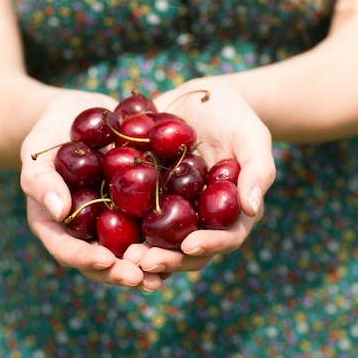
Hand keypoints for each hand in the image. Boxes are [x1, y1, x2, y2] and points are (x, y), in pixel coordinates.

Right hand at [20, 88, 165, 290]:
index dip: (85, 259)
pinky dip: (166, 234)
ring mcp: (112, 218)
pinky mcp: (136, 204)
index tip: (105, 261)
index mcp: (56, 224)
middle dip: (122, 272)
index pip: (67, 249)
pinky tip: (186, 239)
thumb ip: (41, 180)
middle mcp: (87, 228)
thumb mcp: (38, 151)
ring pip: (130, 249)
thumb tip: (59, 211)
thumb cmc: (50, 131)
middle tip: (143, 279)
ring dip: (148, 263)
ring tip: (168, 271)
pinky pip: (150, 222)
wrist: (79, 114)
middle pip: (103, 260)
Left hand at [127, 76, 274, 274]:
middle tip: (143, 260)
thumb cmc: (235, 116)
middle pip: (185, 248)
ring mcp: (171, 208)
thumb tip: (251, 206)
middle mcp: (199, 217)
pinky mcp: (146, 194)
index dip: (209, 245)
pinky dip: (119, 223)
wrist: (200, 97)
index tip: (190, 245)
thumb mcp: (252, 137)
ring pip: (157, 238)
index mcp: (229, 212)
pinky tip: (100, 226)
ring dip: (141, 250)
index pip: (224, 238)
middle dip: (167, 258)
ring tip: (123, 254)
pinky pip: (132, 212)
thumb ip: (257, 170)